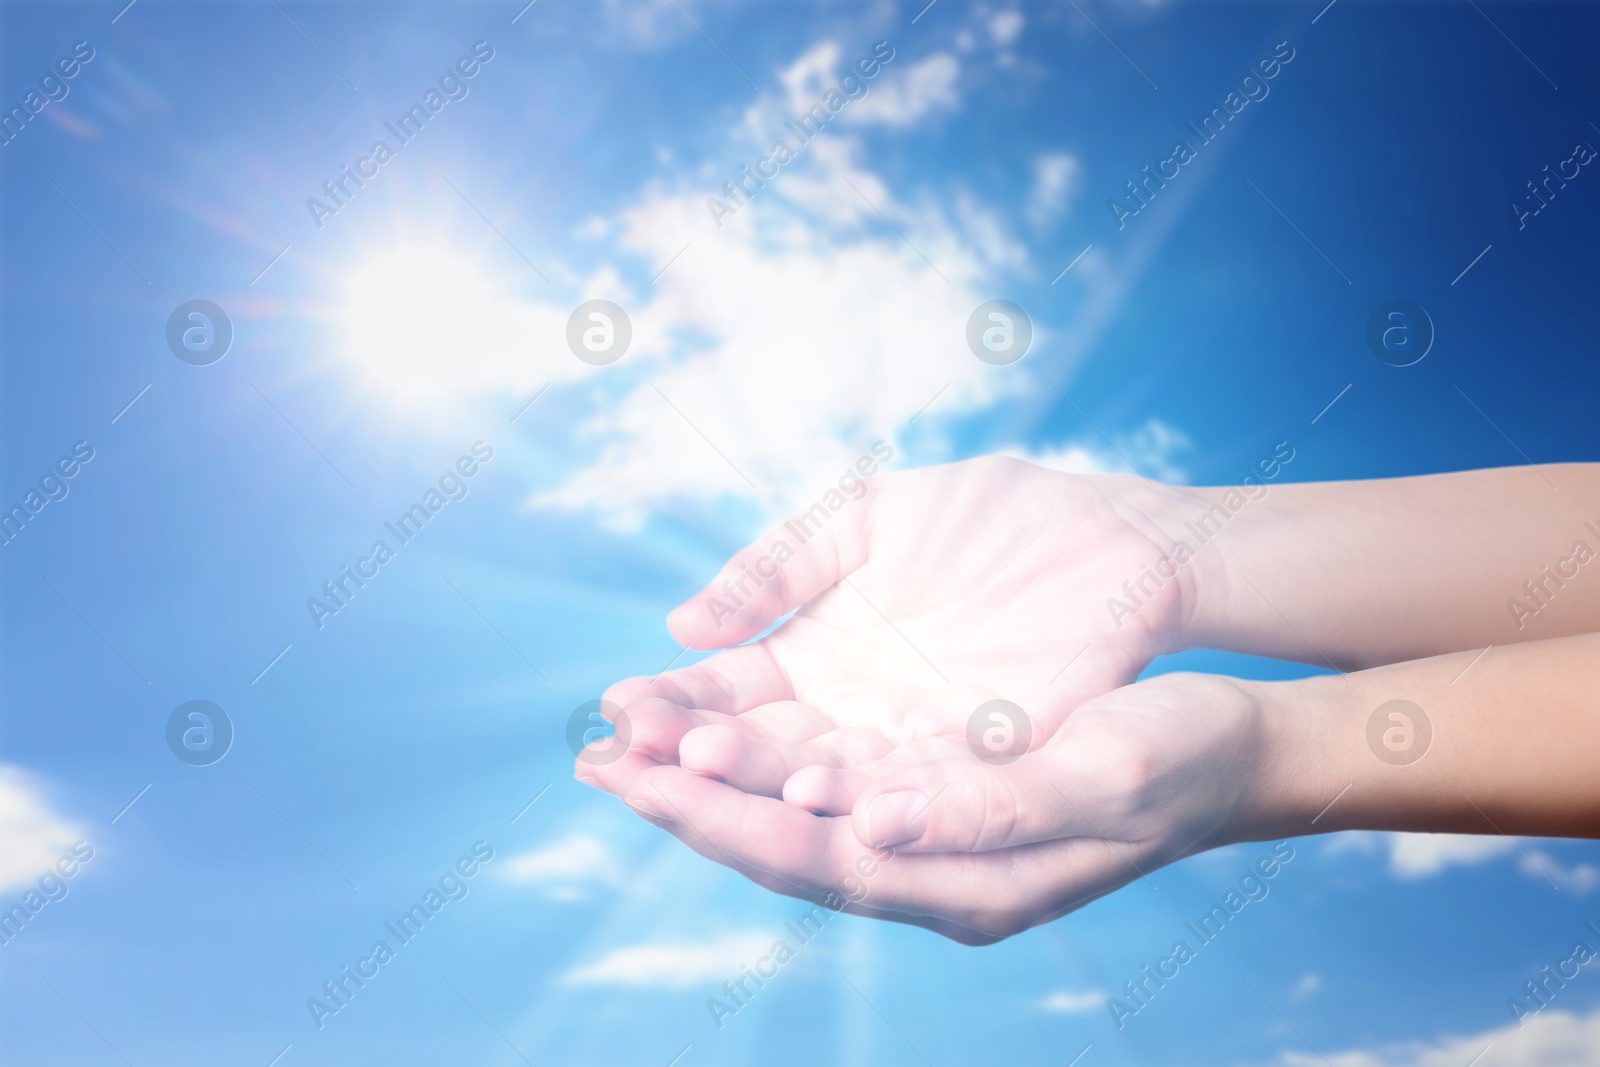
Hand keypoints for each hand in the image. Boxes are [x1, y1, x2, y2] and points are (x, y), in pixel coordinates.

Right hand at [582, 457, 1195, 812]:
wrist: (1114, 536)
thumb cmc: (989, 519)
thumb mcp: (865, 521)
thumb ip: (779, 567)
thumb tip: (682, 624)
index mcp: (815, 657)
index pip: (721, 693)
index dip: (666, 701)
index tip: (611, 708)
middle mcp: (850, 715)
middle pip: (754, 747)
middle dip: (686, 750)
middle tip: (620, 754)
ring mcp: (913, 746)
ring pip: (820, 776)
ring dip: (758, 777)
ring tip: (699, 765)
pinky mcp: (983, 764)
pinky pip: (915, 787)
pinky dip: (864, 791)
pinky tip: (809, 787)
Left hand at [611, 672, 1279, 943]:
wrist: (1232, 756)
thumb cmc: (1177, 761)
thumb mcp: (1100, 775)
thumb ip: (992, 808)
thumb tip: (877, 817)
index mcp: (965, 886)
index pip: (811, 860)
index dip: (718, 820)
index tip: (635, 780)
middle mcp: (931, 875)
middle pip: (780, 849)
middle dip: (685, 806)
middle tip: (594, 761)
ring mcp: (930, 843)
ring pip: (792, 820)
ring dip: (710, 784)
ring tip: (628, 743)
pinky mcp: (933, 803)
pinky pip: (826, 792)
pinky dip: (763, 763)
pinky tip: (721, 732)